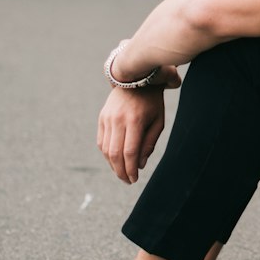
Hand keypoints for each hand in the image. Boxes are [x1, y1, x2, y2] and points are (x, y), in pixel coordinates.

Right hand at [97, 67, 178, 183]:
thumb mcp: (158, 121)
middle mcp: (118, 120)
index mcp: (135, 121)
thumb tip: (140, 165)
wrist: (135, 78)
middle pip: (115, 153)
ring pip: (105, 149)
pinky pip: (101, 141)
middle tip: (127, 181)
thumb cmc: (151, 102)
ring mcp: (107, 118)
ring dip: (112, 165)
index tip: (134, 179)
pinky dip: (106, 154)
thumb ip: (149, 143)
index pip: (130, 152)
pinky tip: (114, 160)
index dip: (131, 169)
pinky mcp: (102, 118)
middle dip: (120, 171)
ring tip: (121, 173)